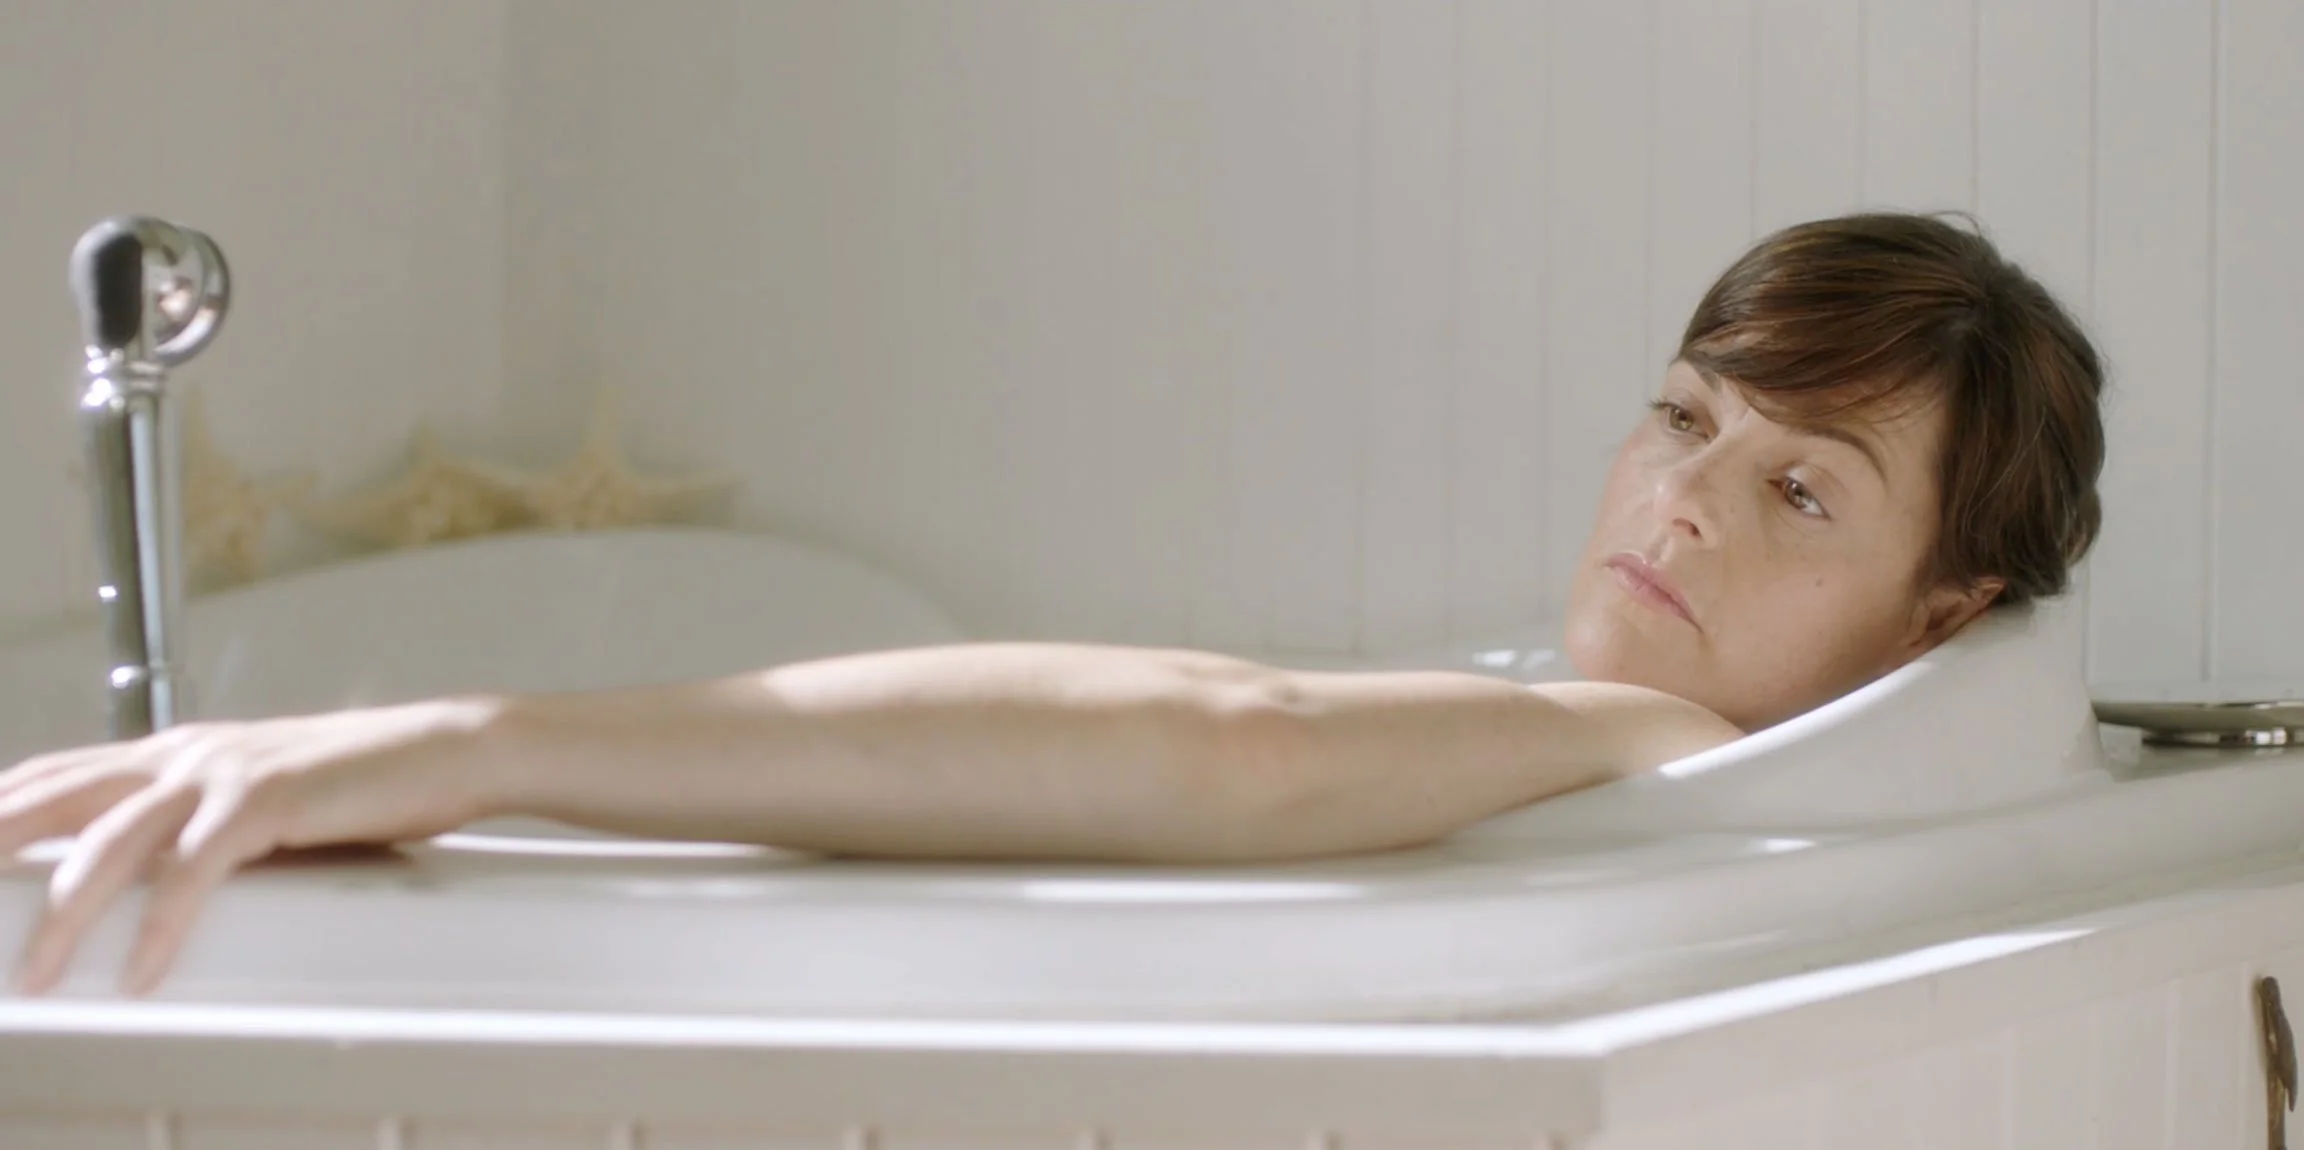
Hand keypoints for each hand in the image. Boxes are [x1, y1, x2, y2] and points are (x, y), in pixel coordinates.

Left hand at [0, 697, 506, 995]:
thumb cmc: (373, 780)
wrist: (455, 748)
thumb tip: (163, 879)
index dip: (1, 809)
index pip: (56, 774)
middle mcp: (188, 752)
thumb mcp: (267, 797)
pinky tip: (143, 969)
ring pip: (109, 842)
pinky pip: (193, 870)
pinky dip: (161, 925)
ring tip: (36, 973)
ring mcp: (225, 772)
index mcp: (181, 750)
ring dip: (62, 914)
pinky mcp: (267, 800)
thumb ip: (210, 825)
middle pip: (56, 798)